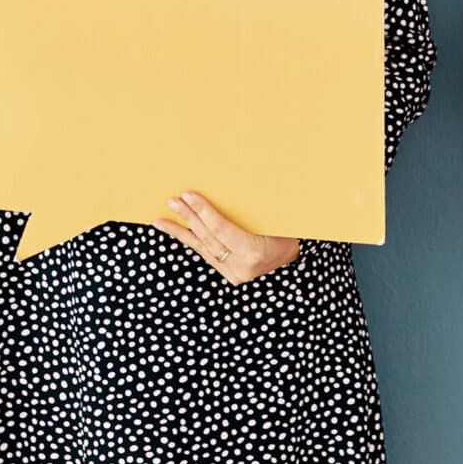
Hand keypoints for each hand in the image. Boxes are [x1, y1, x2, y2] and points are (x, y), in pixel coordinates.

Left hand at [155, 190, 300, 285]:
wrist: (301, 262)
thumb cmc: (292, 233)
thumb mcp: (276, 221)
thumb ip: (250, 213)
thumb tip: (230, 187)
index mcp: (255, 251)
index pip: (221, 229)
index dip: (203, 211)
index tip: (188, 195)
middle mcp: (242, 267)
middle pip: (209, 238)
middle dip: (189, 217)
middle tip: (173, 201)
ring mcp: (235, 274)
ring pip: (202, 249)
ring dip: (181, 231)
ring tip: (161, 220)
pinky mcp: (229, 276)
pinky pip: (207, 255)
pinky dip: (192, 242)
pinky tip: (177, 232)